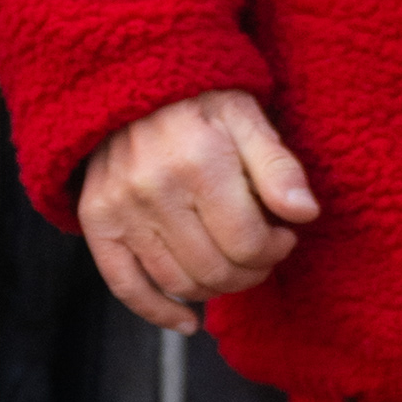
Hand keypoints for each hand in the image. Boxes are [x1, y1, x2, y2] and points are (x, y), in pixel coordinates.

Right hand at [78, 87, 319, 330]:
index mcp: (200, 164)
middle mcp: (154, 189)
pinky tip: (188, 322)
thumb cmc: (201, 100)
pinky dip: (158, 313)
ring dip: (216, 289)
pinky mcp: (96, 221)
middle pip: (216, 269)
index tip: (284, 235)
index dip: (276, 249)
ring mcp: (120, 208)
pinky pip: (125, 285)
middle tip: (262, 252)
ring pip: (179, 282)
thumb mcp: (248, 118)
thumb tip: (305, 213)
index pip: (248, 243)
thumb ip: (278, 167)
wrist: (130, 79)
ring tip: (233, 267)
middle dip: (252, 271)